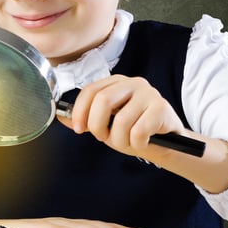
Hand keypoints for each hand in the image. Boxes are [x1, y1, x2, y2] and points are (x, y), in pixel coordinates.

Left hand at [57, 74, 185, 162]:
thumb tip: (60, 116)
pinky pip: (139, 131)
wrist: (167, 142)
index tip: (79, 129)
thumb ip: (86, 119)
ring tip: (127, 142)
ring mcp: (149, 93)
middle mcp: (133, 83)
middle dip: (98, 125)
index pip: (91, 90)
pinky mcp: (161, 107)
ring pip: (121, 121)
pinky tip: (143, 142)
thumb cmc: (134, 130)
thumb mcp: (107, 124)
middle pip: (103, 100)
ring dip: (120, 140)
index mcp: (116, 83)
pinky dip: (136, 144)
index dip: (80, 111)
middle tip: (103, 137)